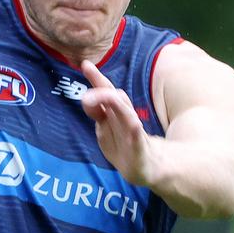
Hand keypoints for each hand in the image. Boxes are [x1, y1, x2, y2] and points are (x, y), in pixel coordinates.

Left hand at [80, 60, 157, 185]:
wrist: (148, 168)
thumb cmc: (125, 147)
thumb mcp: (107, 130)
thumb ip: (98, 114)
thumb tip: (86, 98)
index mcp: (114, 113)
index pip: (105, 92)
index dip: (96, 78)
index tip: (85, 64)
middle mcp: (124, 117)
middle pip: (114, 96)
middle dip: (101, 84)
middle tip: (86, 72)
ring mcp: (133, 130)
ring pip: (124, 110)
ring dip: (109, 101)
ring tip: (89, 98)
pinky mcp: (140, 145)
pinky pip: (136, 134)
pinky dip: (133, 127)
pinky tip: (132, 123)